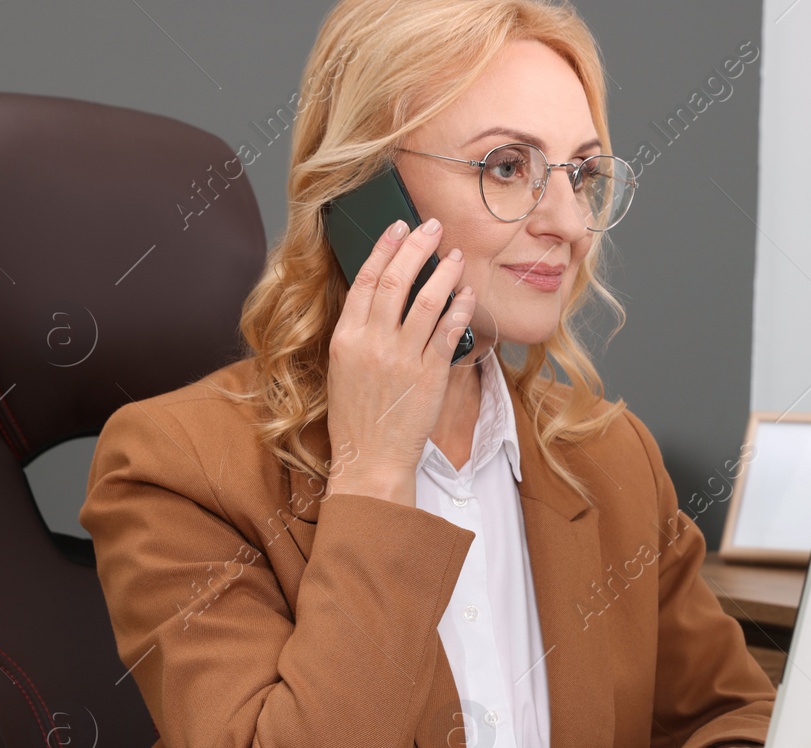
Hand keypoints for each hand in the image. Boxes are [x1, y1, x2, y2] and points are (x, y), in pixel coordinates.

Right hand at [324, 217, 476, 506]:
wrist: (370, 458)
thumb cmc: (357, 417)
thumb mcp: (343, 368)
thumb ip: (359, 331)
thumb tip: (380, 294)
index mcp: (346, 338)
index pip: (366, 280)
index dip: (383, 249)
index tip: (397, 227)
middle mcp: (372, 343)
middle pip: (396, 282)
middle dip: (416, 247)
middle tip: (432, 226)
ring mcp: (402, 359)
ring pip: (427, 301)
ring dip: (444, 273)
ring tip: (456, 255)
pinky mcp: (429, 375)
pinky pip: (449, 331)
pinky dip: (460, 308)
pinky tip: (468, 294)